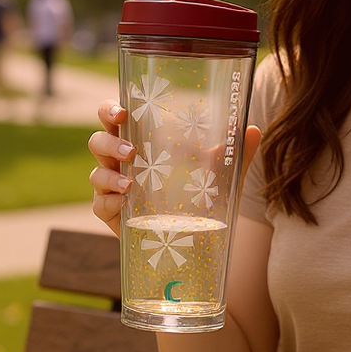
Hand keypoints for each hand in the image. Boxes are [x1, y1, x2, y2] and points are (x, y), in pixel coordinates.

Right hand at [88, 103, 261, 238]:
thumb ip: (235, 153)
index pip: (116, 118)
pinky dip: (109, 201)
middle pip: (98, 141)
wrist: (196, 242)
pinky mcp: (112, 215)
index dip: (110, 109)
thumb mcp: (222, 177)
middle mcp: (122, 162)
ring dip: (110, 174)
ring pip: (97, 173)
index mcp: (142, 143)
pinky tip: (125, 202)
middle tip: (130, 149)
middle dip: (108, 140)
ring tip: (131, 182)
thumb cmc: (200, 199)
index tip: (122, 110)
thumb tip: (253, 129)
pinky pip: (100, 204)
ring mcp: (114, 189)